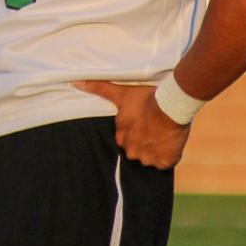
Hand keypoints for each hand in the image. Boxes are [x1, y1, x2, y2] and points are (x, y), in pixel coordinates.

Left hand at [73, 81, 189, 169]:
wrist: (170, 107)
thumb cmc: (145, 99)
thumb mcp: (121, 93)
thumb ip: (99, 89)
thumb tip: (75, 83)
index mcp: (121, 138)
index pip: (125, 141)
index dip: (134, 133)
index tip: (142, 125)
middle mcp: (132, 151)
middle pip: (138, 151)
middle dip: (144, 144)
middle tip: (154, 129)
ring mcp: (148, 158)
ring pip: (151, 158)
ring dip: (157, 150)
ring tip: (164, 135)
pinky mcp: (164, 161)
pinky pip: (166, 162)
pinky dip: (169, 155)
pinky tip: (171, 143)